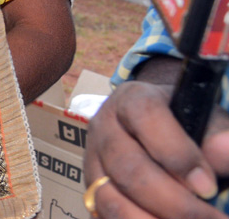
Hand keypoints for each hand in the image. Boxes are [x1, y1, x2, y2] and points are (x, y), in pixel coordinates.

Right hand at [86, 79, 228, 218]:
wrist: (159, 134)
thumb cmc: (187, 127)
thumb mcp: (206, 122)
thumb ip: (217, 137)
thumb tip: (225, 148)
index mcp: (132, 100)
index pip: (146, 117)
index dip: (176, 153)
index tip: (208, 187)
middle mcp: (104, 127)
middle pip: (128, 168)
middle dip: (173, 203)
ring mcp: (93, 161)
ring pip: (110, 198)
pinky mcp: (91, 190)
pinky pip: (104, 216)